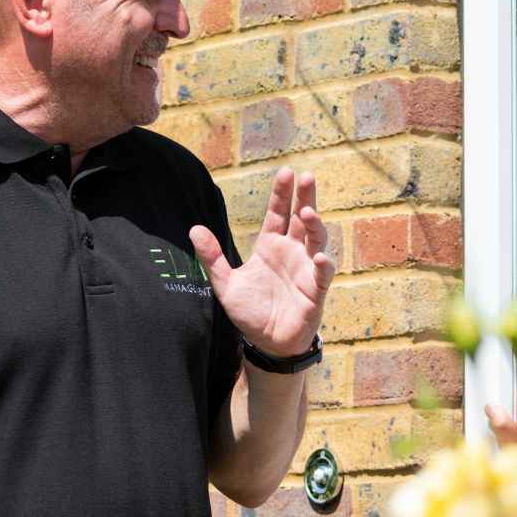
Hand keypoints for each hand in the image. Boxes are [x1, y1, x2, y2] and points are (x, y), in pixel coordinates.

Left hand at [190, 168, 334, 357]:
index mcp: (271, 246)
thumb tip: (193, 229)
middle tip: (307, 176)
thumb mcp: (225, 284)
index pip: (279, 214)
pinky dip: (323, 264)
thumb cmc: (250, 313)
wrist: (267, 344)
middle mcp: (292, 253)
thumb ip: (212, 257)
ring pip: (317, 240)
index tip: (285, 173)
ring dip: (315, 225)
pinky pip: (323, 274)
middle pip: (302, 218)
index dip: (282, 194)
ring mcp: (306, 270)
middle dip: (306, 197)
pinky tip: (317, 256)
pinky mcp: (316, 291)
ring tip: (308, 212)